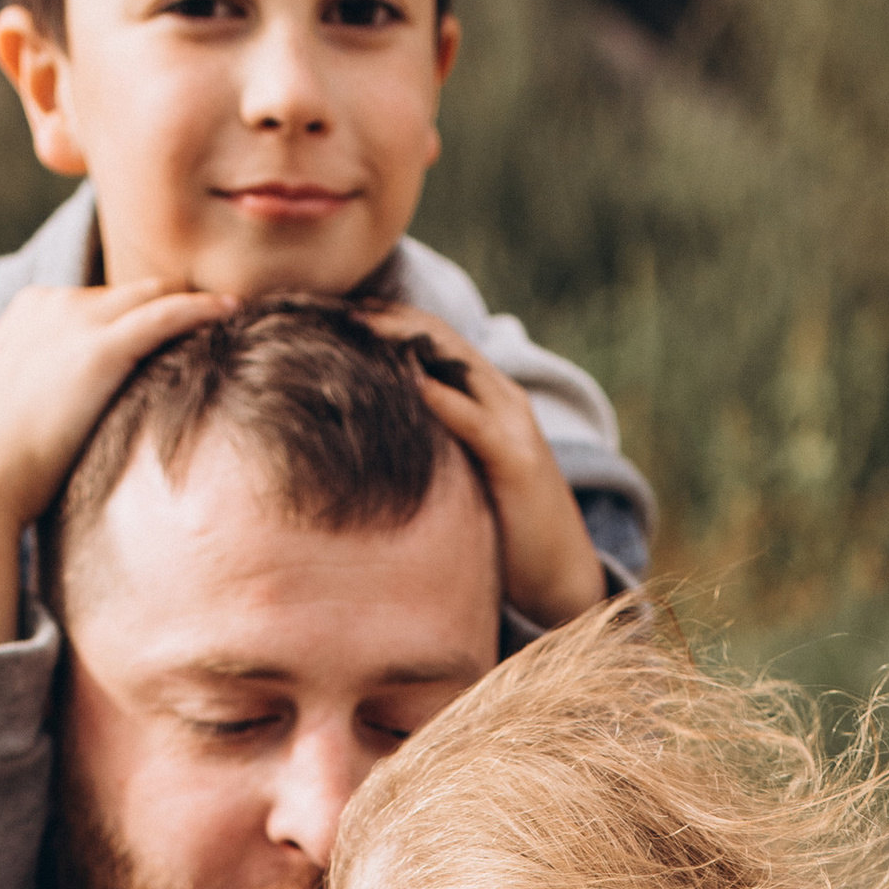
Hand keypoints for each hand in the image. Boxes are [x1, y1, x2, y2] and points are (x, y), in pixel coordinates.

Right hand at [0, 279, 225, 646]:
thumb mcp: (17, 418)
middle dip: (173, 301)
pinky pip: (167, 314)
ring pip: (154, 295)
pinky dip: (203, 309)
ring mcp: (75, 320)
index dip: (138, 315)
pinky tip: (233, 312)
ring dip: (196, 303)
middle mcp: (52, 304)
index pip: (99, 302)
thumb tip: (75, 433)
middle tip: (222, 314)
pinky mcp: (100, 347)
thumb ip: (50, 402)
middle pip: (130, 291)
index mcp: (29, 313)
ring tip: (237, 313)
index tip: (175, 328)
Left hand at [357, 305, 608, 626]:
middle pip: (438, 335)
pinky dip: (437, 396)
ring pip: (455, 359)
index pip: (430, 339)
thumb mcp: (453, 477)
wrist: (558, 580)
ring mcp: (512, 424)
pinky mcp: (516, 459)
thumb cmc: (500, 536)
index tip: (329, 315)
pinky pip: (472, 417)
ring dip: (403, 337)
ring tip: (356, 326)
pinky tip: (402, 382)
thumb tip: (359, 441)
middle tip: (330, 309)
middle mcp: (500, 398)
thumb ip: (424, 447)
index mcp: (483, 399)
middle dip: (385, 317)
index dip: (382, 320)